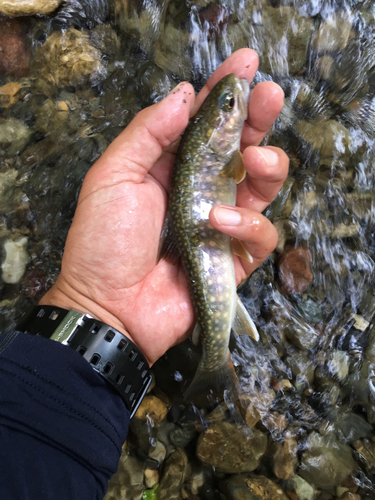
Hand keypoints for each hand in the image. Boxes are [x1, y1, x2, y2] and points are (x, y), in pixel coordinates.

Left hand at [40, 49, 288, 364]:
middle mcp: (202, 190)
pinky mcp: (235, 259)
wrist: (108, 305)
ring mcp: (222, 225)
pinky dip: (247, 226)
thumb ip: (149, 133)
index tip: (245, 65)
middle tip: (269, 96)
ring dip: (267, 166)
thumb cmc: (103, 241)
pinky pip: (261, 235)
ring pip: (264, 186)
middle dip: (259, 119)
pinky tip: (220, 223)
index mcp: (172, 166)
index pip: (206, 123)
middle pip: (243, 147)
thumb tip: (185, 94)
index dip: (226, 94)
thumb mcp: (114, 176)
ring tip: (254, 160)